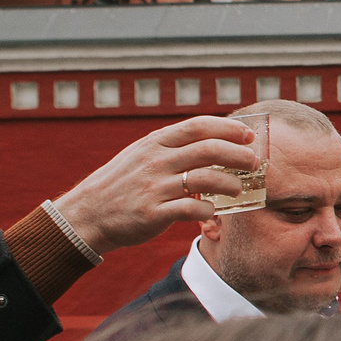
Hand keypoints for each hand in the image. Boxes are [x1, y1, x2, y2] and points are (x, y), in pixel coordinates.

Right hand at [48, 118, 259, 252]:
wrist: (87, 214)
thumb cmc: (121, 184)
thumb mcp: (141, 155)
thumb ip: (171, 146)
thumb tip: (212, 139)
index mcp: (155, 143)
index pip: (198, 126)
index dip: (228, 128)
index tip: (248, 135)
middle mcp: (156, 161)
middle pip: (209, 150)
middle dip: (238, 154)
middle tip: (253, 162)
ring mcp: (155, 187)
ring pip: (206, 178)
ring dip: (230, 183)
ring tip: (238, 188)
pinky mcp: (154, 214)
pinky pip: (192, 208)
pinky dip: (208, 209)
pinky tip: (211, 210)